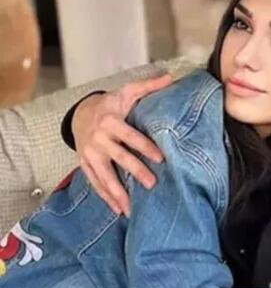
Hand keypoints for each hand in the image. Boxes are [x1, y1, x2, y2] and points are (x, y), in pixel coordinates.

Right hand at [72, 74, 173, 215]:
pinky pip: (95, 183)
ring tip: (131, 208)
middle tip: (152, 184)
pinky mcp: (85, 164)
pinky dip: (106, 197)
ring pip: (104, 176)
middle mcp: (99, 139)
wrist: (81, 113)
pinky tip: (118, 210)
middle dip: (135, 172)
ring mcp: (90, 154)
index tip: (161, 158)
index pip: (130, 136)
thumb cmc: (111, 103)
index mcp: (111, 122)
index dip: (145, 147)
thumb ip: (149, 86)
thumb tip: (171, 77)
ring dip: (118, 193)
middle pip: (119, 158)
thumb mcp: (128, 91)